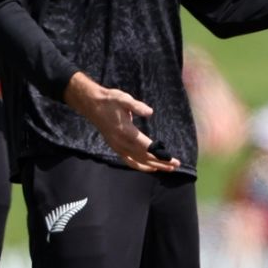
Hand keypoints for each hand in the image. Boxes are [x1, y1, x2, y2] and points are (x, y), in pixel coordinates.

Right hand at [63, 72, 177, 172]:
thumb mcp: (124, 99)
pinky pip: (129, 161)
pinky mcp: (115, 147)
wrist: (92, 104)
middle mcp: (121, 143)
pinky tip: (150, 168)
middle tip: (176, 165)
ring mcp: (117, 147)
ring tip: (168, 169)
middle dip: (160, 162)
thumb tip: (150, 112)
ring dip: (153, 166)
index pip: (146, 147)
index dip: (159, 154)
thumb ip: (137, 106)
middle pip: (144, 157)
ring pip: (138, 161)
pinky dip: (140, 166)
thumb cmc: (110, 100)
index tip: (171, 159)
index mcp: (126, 132)